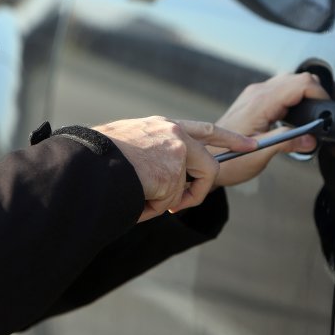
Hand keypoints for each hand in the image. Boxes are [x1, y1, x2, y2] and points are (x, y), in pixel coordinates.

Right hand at [93, 117, 254, 221]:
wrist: (86, 161)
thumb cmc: (98, 156)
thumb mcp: (131, 143)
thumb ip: (154, 152)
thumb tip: (165, 180)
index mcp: (163, 125)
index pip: (204, 129)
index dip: (229, 138)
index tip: (249, 144)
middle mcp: (174, 133)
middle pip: (210, 160)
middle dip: (211, 176)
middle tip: (210, 182)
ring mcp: (175, 152)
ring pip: (186, 189)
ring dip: (165, 201)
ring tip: (138, 197)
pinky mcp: (171, 172)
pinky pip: (168, 203)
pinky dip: (151, 209)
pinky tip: (133, 198)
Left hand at [213, 73, 329, 187]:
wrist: (206, 159)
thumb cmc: (227, 158)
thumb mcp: (261, 154)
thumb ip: (287, 143)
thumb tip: (310, 138)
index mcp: (262, 102)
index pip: (300, 83)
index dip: (319, 93)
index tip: (326, 109)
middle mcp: (258, 93)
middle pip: (297, 78)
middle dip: (314, 92)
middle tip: (322, 113)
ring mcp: (255, 95)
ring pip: (289, 82)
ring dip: (304, 94)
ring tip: (310, 115)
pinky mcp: (254, 100)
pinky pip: (280, 90)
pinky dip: (293, 98)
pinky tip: (294, 116)